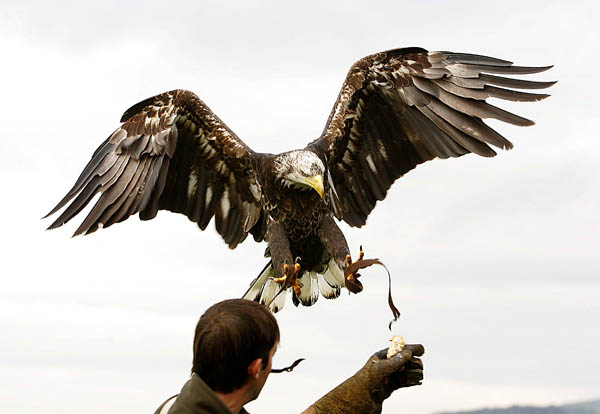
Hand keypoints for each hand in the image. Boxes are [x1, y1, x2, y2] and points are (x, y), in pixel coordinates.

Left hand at [309, 344, 424, 413]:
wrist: (360, 399)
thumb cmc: (367, 381)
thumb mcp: (381, 369)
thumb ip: (395, 361)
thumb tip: (408, 353)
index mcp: (383, 356)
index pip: (400, 349)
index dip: (411, 348)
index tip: (422, 350)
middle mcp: (387, 364)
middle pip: (407, 360)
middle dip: (414, 363)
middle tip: (417, 368)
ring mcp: (390, 375)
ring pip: (408, 371)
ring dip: (414, 373)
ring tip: (417, 377)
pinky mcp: (392, 385)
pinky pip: (405, 381)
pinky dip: (412, 381)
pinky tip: (417, 382)